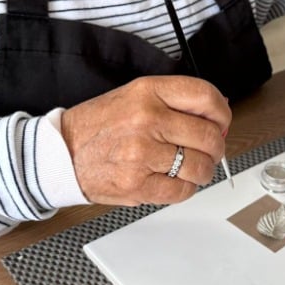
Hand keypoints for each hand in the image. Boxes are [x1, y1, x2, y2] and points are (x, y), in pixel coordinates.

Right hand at [60, 75, 230, 205]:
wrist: (61, 154)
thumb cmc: (98, 126)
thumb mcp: (134, 97)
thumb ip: (174, 101)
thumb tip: (217, 114)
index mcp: (147, 92)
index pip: (205, 97)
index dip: (222, 113)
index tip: (222, 121)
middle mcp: (147, 120)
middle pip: (209, 136)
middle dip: (216, 147)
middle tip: (209, 151)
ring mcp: (142, 154)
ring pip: (200, 167)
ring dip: (203, 171)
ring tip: (192, 168)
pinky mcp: (137, 184)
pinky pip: (182, 191)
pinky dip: (185, 189)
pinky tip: (174, 181)